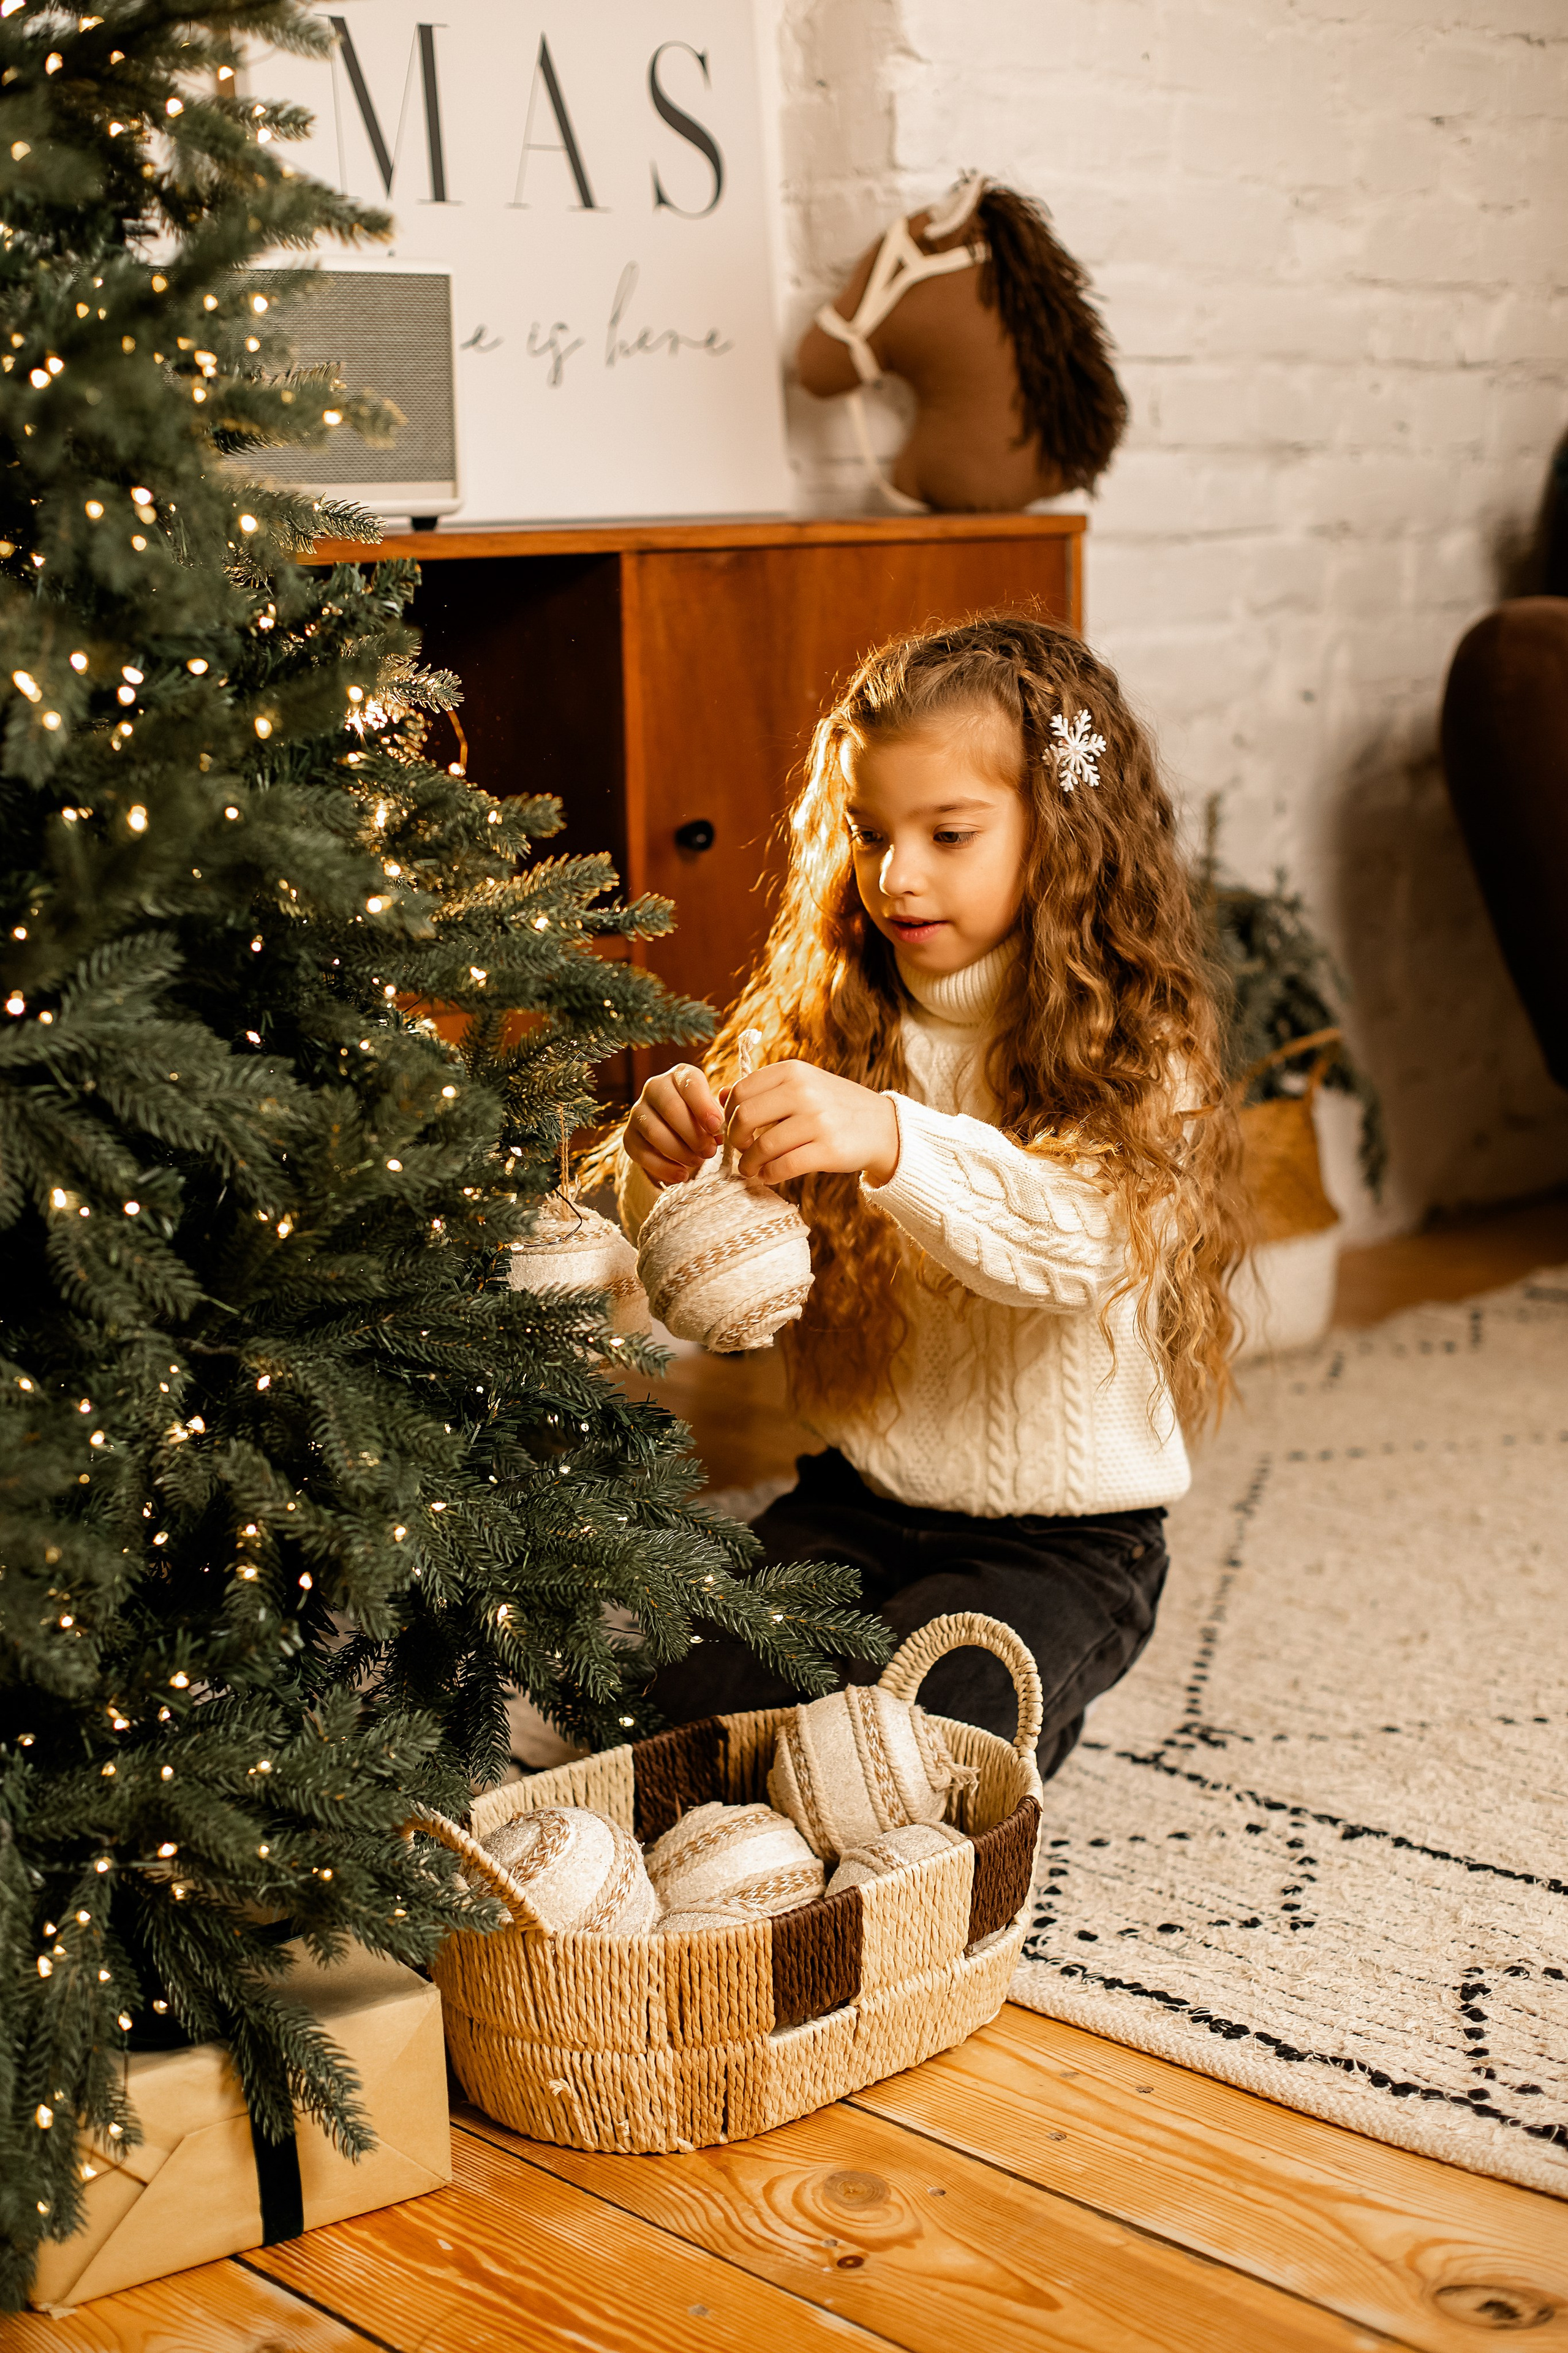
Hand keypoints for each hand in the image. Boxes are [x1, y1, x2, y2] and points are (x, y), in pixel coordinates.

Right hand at [624, 1064, 724, 1185]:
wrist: (677, 1135)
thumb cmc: (701, 1119)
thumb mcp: (715, 1110)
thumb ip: (722, 1109)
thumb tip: (723, 1105)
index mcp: (679, 1076)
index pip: (690, 1084)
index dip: (703, 1107)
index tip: (716, 1128)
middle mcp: (655, 1088)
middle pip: (670, 1108)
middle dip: (693, 1133)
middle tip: (710, 1151)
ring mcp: (638, 1112)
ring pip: (654, 1131)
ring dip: (679, 1151)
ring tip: (698, 1161)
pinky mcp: (629, 1136)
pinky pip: (642, 1154)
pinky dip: (664, 1168)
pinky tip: (682, 1175)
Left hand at [725, 1060, 899, 1187]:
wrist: (883, 1127)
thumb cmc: (834, 1107)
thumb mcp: (803, 1085)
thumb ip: (764, 1089)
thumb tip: (721, 1095)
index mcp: (793, 1072)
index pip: (741, 1092)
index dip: (728, 1115)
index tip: (733, 1129)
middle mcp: (804, 1092)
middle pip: (745, 1117)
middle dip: (735, 1140)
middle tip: (741, 1150)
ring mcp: (818, 1121)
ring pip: (762, 1147)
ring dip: (749, 1164)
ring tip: (751, 1169)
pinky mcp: (829, 1150)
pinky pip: (783, 1167)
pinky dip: (768, 1176)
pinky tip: (768, 1177)